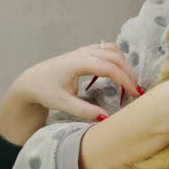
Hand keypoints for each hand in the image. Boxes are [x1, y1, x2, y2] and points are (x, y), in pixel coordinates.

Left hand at [0, 43, 140, 143]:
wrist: (31, 81)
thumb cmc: (46, 91)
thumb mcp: (63, 104)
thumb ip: (84, 111)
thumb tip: (106, 118)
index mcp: (79, 62)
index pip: (109, 67)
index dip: (125, 80)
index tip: (135, 94)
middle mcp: (84, 52)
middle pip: (115, 57)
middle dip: (129, 73)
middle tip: (136, 91)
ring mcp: (84, 50)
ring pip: (112, 50)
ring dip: (124, 64)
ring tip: (130, 83)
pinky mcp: (85, 52)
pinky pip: (107, 50)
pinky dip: (118, 60)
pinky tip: (120, 74)